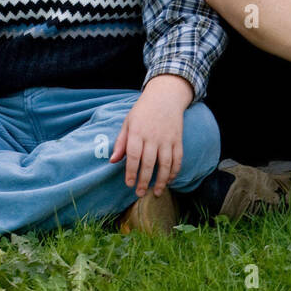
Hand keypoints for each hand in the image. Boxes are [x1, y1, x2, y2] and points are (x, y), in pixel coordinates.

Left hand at [112, 74, 193, 196]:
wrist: (165, 96)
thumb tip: (113, 161)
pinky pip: (178, 158)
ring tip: (156, 192)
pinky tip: (169, 180)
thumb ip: (121, 142)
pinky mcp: (178, 139)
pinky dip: (174, 171)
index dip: (131, 172)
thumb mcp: (128, 122)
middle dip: (144, 180)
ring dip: (161, 180)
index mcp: (137, 132)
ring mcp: (167, 138)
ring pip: (165, 163)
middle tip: (140, 193)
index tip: (129, 184)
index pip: (133, 156)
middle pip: (149, 163)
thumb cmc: (143, 110)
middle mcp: (153, 136)